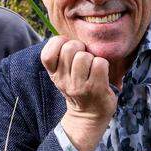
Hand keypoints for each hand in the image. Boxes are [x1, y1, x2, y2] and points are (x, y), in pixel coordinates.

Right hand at [41, 36, 116, 150]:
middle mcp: (64, 81)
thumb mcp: (63, 75)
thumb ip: (62, 57)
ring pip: (84, 56)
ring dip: (92, 57)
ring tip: (92, 68)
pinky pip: (100, 63)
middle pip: (69, 48)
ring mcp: (79, 86)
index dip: (58, 43)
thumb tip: (72, 35)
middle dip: (80, 48)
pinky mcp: (96, 88)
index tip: (66, 48)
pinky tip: (101, 73)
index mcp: (54, 75)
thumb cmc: (79, 88)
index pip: (47, 54)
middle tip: (84, 59)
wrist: (90, 116)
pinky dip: (103, 64)